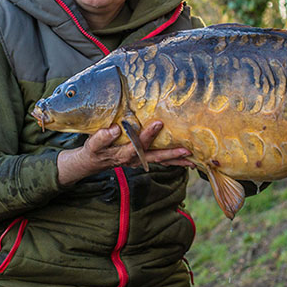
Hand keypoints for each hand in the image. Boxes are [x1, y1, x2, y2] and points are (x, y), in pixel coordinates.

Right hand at [56, 121, 192, 184]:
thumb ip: (102, 137)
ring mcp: (139, 161)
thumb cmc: (93, 151)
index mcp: (122, 154)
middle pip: (155, 157)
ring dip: (177, 161)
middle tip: (186, 151)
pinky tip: (186, 160)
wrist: (93, 162)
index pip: (137, 145)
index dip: (148, 135)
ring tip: (193, 160)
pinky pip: (160, 161)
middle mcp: (134, 160)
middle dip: (171, 154)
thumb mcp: (93, 144)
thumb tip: (115, 128)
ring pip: (161, 162)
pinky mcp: (143, 159)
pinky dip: (173, 161)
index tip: (159, 123)